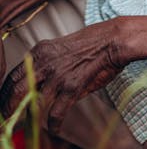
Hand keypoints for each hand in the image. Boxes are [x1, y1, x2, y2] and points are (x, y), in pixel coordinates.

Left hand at [0, 21, 122, 134]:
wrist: (113, 40)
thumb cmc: (91, 43)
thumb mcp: (61, 48)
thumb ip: (46, 66)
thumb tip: (36, 88)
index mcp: (40, 52)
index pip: (13, 76)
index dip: (5, 93)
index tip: (4, 104)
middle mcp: (45, 63)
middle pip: (16, 91)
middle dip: (8, 108)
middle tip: (6, 120)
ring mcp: (58, 75)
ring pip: (33, 104)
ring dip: (28, 119)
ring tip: (25, 127)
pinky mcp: (72, 86)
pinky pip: (56, 112)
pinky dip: (53, 124)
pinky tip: (54, 129)